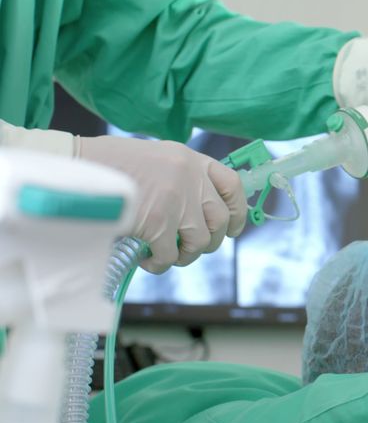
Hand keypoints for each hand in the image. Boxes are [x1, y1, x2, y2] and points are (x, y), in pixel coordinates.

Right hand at [77, 136, 246, 272]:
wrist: (74, 169)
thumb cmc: (107, 165)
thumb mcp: (154, 158)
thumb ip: (179, 178)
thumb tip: (195, 210)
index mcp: (191, 159)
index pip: (233, 185)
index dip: (238, 210)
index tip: (234, 228)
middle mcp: (190, 178)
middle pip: (221, 220)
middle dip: (209, 241)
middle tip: (189, 248)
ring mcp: (177, 200)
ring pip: (200, 242)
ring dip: (185, 255)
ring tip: (167, 255)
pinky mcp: (158, 223)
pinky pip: (170, 255)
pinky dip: (160, 264)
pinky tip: (146, 259)